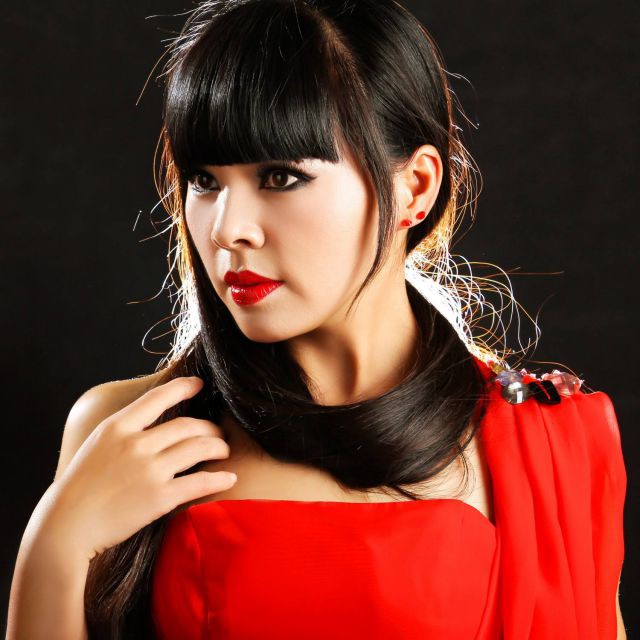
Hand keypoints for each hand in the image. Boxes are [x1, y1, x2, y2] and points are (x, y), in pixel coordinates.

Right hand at [46, 376, 235, 560]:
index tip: (199, 384)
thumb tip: (153, 419)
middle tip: (218, 433)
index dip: (183, 387)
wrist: (66, 526)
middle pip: (188, 425)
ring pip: (200, 447)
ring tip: (224, 451)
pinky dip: (220, 479)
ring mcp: (149, 470)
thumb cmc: (81, 486)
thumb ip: (125, 430)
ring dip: (219, 448)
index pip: (158, 398)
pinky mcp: (160, 497)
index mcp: (118, 427)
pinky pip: (200, 482)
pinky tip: (229, 478)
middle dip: (210, 427)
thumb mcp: (97, 444)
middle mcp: (136, 444)